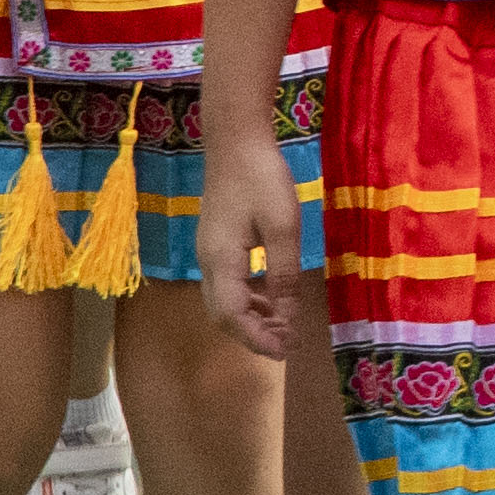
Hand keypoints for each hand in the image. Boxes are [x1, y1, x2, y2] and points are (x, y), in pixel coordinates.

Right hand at [195, 135, 305, 359]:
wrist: (236, 143)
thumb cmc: (262, 179)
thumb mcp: (282, 227)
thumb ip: (283, 272)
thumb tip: (286, 314)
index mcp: (221, 261)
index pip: (232, 315)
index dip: (257, 338)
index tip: (284, 351)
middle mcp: (208, 263)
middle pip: (223, 315)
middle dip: (253, 334)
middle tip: (287, 345)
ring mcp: (209, 254)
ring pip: (224, 302)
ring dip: (251, 319)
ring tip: (284, 328)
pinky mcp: (216, 245)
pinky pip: (229, 285)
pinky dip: (249, 299)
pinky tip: (271, 300)